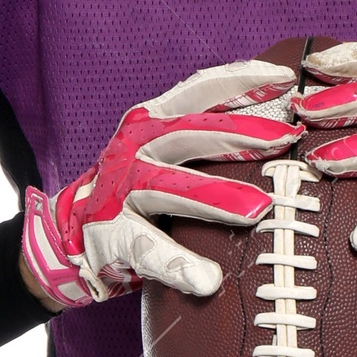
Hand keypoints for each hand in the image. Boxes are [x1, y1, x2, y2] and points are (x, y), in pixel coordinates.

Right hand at [22, 60, 298, 306]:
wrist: (69, 234)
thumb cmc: (135, 188)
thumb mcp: (165, 150)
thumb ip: (208, 138)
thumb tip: (281, 128)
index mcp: (153, 120)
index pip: (199, 90)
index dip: (241, 79)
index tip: (286, 76)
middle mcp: (135, 146)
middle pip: (193, 133)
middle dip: (243, 133)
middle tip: (287, 138)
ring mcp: (121, 190)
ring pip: (172, 188)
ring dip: (217, 196)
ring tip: (259, 209)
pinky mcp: (112, 234)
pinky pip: (148, 249)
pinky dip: (179, 265)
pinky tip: (207, 279)